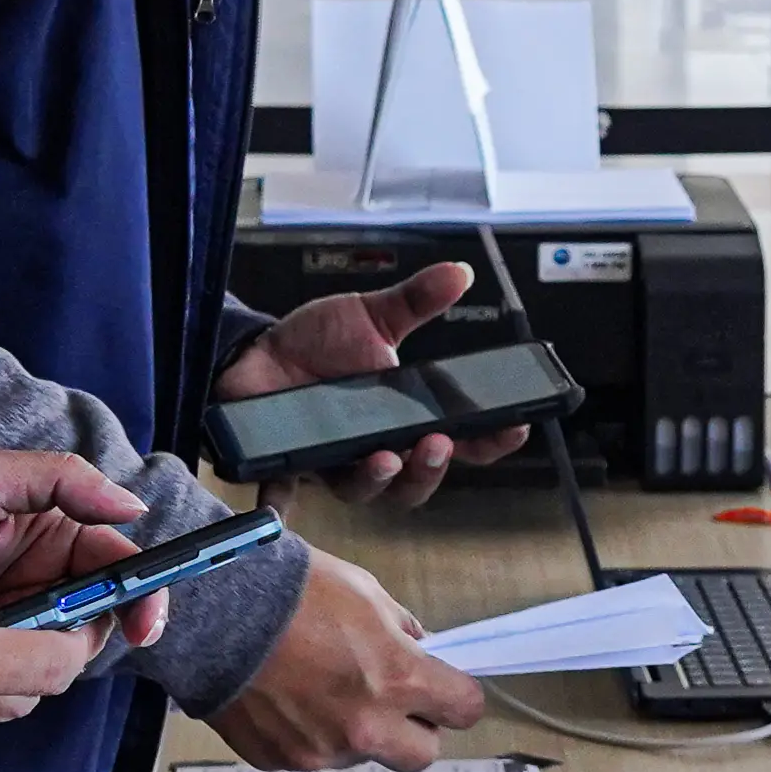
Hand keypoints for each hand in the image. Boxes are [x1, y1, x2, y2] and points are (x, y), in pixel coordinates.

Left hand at [0, 449, 162, 647]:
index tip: (143, 623)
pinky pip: (11, 689)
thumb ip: (61, 480)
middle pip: (95, 626)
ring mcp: (9, 630)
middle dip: (79, 639)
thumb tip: (133, 507)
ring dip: (31, 664)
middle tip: (47, 637)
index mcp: (52, 538)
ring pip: (56, 665)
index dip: (142, 598)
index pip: (117, 569)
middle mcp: (39, 586)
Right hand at [208, 547, 490, 771]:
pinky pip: (313, 755)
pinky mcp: (280, 760)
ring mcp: (320, 751)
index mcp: (397, 680)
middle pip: (423, 754)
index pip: (464, 709)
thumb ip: (400, 631)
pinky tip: (286, 697)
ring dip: (357, 731)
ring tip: (321, 687)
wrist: (213, 613)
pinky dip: (309, 733)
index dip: (457, 697)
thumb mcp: (364, 593)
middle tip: (392, 700)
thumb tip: (416, 649)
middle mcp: (365, 727)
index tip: (443, 688)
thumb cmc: (292, 591)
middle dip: (415, 729)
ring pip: (362, 755)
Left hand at [209, 264, 532, 505]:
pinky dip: (295, 499)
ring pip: (368, 490)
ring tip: (388, 458)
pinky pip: (293, 491)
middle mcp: (376, 447)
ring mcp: (336, 460)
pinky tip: (303, 496)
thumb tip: (459, 272)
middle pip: (417, 480)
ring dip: (384, 480)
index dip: (491, 442)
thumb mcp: (370, 316)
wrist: (256, 351)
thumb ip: (415, 301)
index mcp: (404, 418)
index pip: (460, 440)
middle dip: (433, 469)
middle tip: (439, 444)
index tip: (513, 427)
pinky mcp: (292, 462)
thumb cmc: (316, 343)